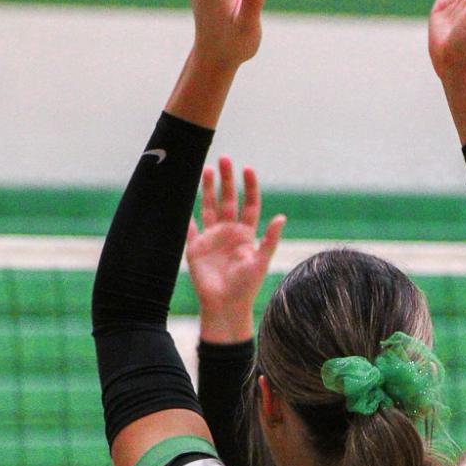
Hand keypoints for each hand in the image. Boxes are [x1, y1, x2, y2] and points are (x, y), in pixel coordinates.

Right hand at [186, 156, 286, 340]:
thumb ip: (269, 239)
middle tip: (224, 159)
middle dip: (226, 180)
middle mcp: (229, 232)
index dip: (249, 187)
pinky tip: (184, 201)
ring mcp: (212, 238)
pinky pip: (190, 229)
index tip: (247, 169)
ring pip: (209, 207)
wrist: (225, 306)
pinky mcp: (196, 248)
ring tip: (207, 169)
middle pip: (228, 199)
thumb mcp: (261, 262)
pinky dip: (187, 217)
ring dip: (208, 189)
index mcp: (246, 233)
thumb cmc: (246, 287)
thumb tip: (282, 218)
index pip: (249, 204)